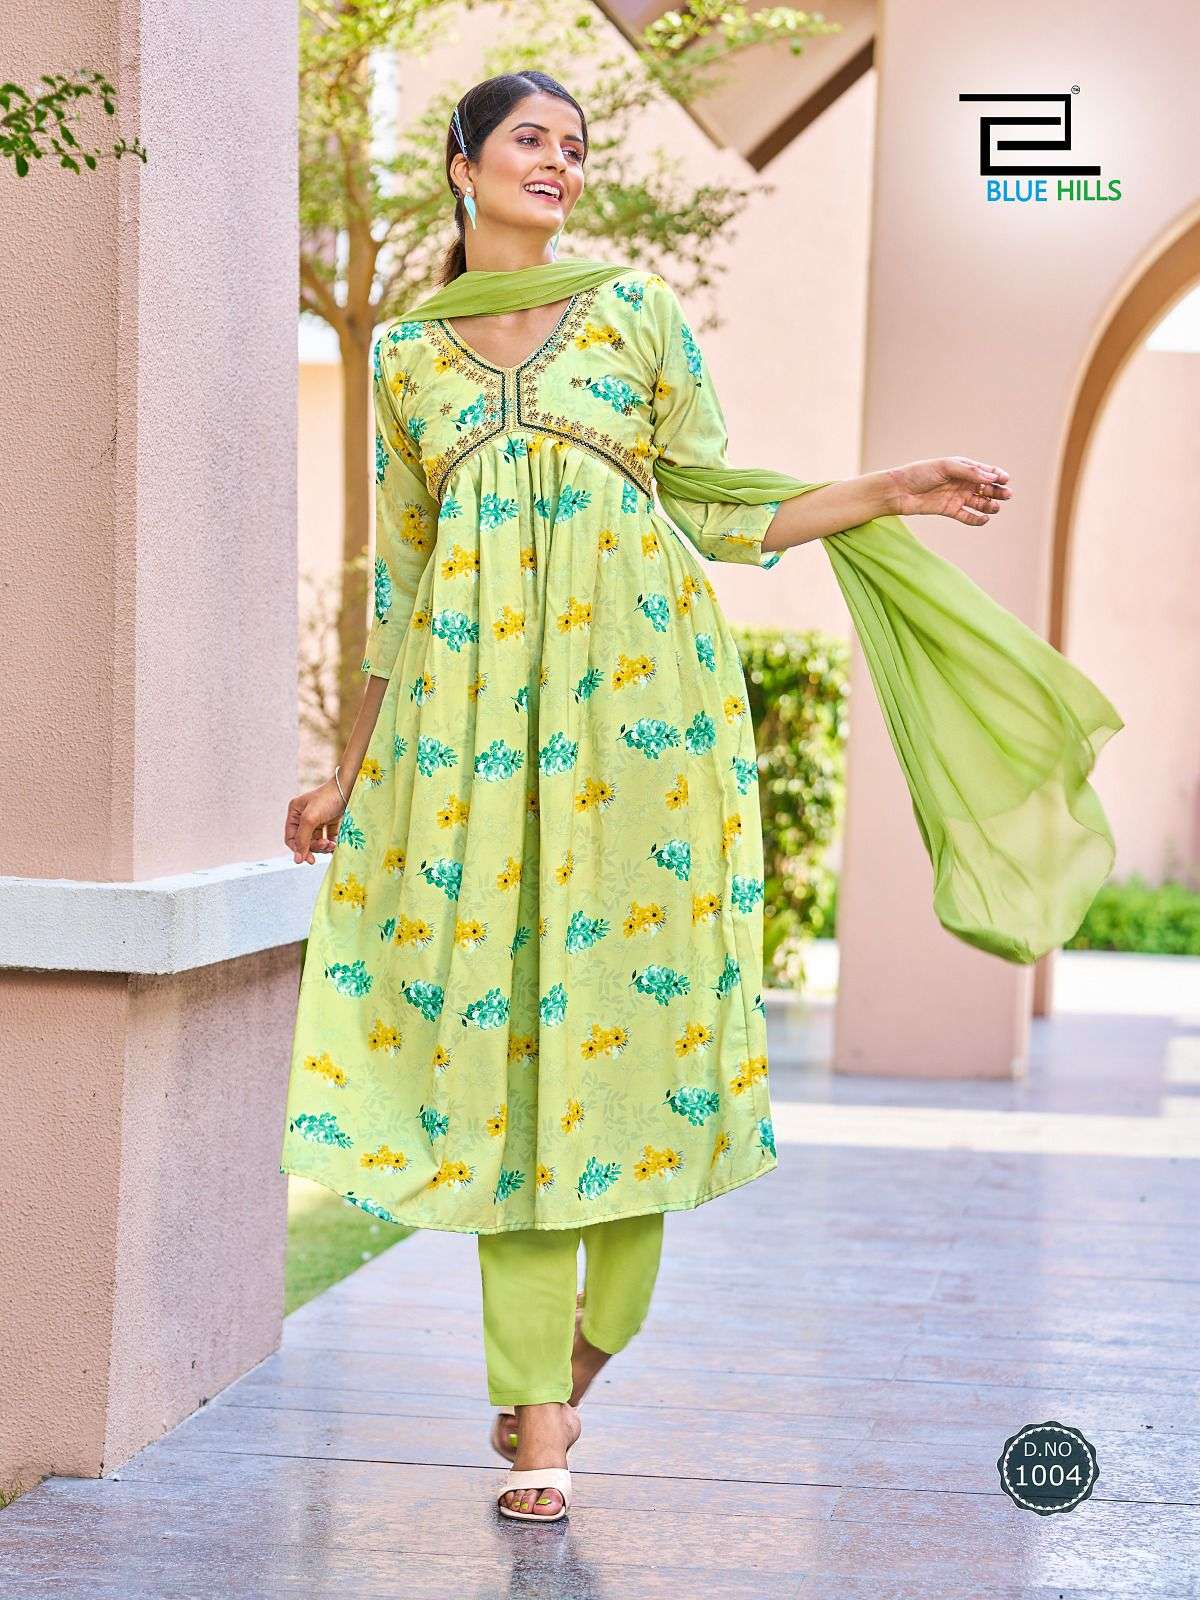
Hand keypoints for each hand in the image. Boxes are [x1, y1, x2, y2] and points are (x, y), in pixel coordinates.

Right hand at [285, 777, 345, 864]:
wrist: (350, 787)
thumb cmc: (328, 798)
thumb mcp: (310, 818)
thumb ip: (303, 839)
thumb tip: (297, 859)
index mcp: (295, 812)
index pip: (291, 838)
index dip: (299, 850)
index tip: (309, 860)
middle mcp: (304, 815)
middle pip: (305, 841)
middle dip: (314, 846)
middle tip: (325, 847)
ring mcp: (318, 818)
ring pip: (317, 840)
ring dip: (323, 846)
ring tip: (331, 844)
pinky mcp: (331, 820)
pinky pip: (328, 837)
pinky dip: (331, 843)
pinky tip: (336, 845)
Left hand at [884, 456, 1012, 526]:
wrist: (900, 491)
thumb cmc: (920, 473)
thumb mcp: (946, 467)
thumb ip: (969, 472)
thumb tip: (992, 477)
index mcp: (963, 468)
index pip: (987, 471)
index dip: (998, 475)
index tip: (1005, 479)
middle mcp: (963, 482)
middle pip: (987, 487)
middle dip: (998, 491)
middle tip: (1007, 495)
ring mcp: (957, 497)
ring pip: (980, 502)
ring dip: (990, 505)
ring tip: (995, 508)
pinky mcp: (950, 511)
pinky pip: (968, 516)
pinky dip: (977, 519)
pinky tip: (984, 519)